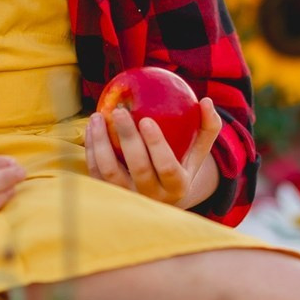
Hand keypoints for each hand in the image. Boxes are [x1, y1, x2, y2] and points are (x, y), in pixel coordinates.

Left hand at [85, 98, 221, 209]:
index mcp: (178, 186)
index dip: (157, 145)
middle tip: (119, 111)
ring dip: (101, 143)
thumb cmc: (182, 162)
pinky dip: (91, 150)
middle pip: (139, 169)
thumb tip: (207, 100)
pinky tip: (91, 127)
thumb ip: (208, 127)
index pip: (167, 167)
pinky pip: (96, 173)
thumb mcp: (199, 150)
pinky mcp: (109, 196)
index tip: (146, 119)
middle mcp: (154, 197)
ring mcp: (130, 198)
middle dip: (127, 138)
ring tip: (98, 116)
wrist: (161, 195)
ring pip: (111, 174)